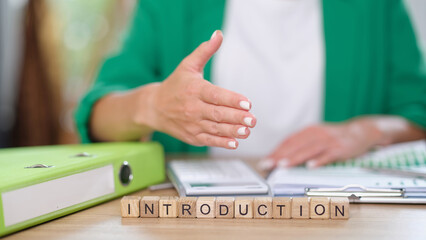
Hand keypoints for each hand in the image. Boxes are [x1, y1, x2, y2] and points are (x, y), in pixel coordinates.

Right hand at [134, 30, 255, 148]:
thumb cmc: (175, 84)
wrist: (154, 108)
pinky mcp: (192, 136)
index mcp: (194, 89)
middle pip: (217, 114)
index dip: (231, 99)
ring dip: (232, 131)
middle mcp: (193, 108)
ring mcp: (192, 124)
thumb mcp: (188, 65)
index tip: (247, 103)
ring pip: (215, 129)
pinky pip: (208, 140)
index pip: (215, 95)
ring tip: (247, 131)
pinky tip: (235, 142)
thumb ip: (205, 51)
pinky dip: (221, 142)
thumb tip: (218, 34)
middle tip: (253, 120)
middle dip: (237, 118)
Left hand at [264, 119, 383, 167]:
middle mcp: (316, 134)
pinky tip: (310, 166)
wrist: (360, 131)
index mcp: (308, 131)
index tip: (265, 161)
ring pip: (308, 150)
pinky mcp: (340, 148)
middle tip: (267, 165)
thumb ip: (301, 145)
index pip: (288, 142)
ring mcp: (328, 141)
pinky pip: (328, 155)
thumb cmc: (334, 137)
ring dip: (294, 158)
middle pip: (295, 145)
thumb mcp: (316, 137)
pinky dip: (319, 160)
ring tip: (282, 165)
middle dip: (279, 156)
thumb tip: (282, 157)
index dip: (276, 151)